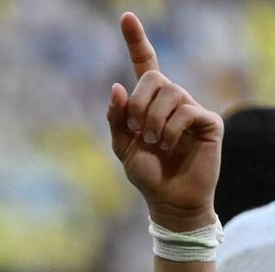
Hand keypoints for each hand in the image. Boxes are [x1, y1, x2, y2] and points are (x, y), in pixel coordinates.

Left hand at [107, 12, 222, 230]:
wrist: (169, 200)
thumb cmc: (147, 174)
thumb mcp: (123, 146)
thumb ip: (118, 118)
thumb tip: (117, 87)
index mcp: (150, 103)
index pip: (144, 65)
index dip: (136, 40)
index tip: (125, 16)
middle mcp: (172, 100)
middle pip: (154, 78)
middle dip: (138, 104)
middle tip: (137, 130)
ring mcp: (191, 108)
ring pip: (170, 93)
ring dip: (153, 121)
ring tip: (154, 142)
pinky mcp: (207, 122)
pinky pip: (185, 111)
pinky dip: (170, 130)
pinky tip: (169, 145)